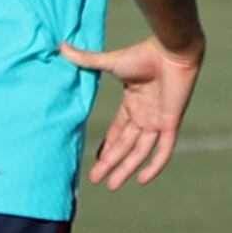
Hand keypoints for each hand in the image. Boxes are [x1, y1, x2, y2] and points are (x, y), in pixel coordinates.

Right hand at [59, 38, 201, 187]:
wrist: (170, 50)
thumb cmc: (144, 53)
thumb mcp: (111, 62)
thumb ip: (86, 60)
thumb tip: (61, 47)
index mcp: (133, 103)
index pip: (119, 131)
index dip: (108, 146)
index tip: (97, 160)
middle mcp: (145, 115)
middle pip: (126, 145)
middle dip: (111, 163)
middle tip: (95, 179)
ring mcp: (157, 120)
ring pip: (140, 151)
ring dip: (126, 168)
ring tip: (112, 185)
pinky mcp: (170, 123)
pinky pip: (164, 150)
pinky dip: (155, 165)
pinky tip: (141, 179)